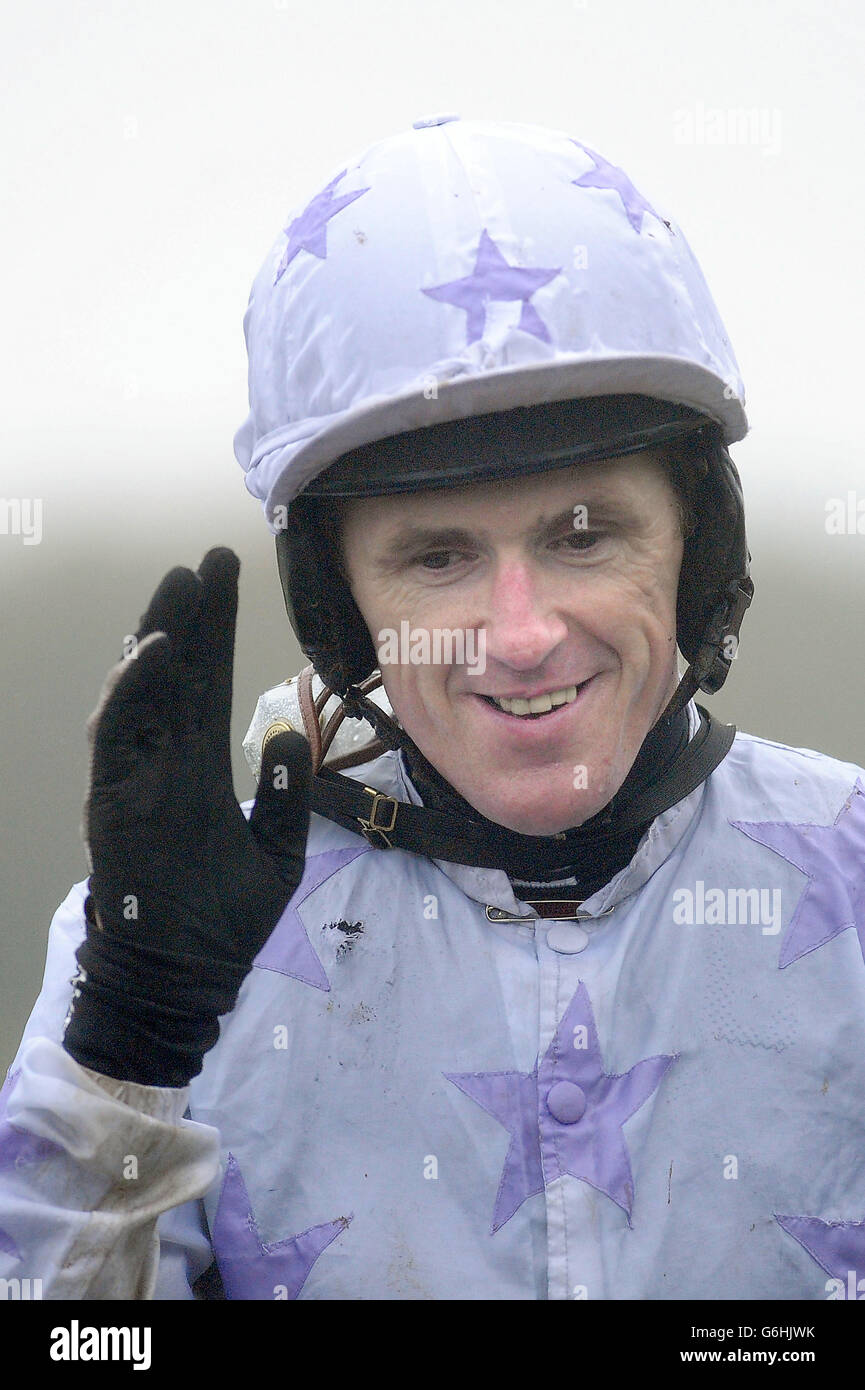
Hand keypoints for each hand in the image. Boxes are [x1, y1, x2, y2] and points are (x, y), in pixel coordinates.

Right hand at [63, 548, 310, 1086]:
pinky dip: (130, 692)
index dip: (218, 631)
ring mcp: (135, 777)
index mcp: (200, 767)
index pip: (209, 683)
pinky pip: (118, 735)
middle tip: (207, 561)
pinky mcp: (114, 799)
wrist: (186, 978)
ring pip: (141, 693)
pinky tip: (152, 652)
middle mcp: (164, 761)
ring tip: (179, 587)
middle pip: (176, 675)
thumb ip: (286, 795)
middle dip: (191, 616)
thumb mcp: (276, 852)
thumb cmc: (224, 922)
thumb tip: (288, 734)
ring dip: (157, 638)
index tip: (229, 576)